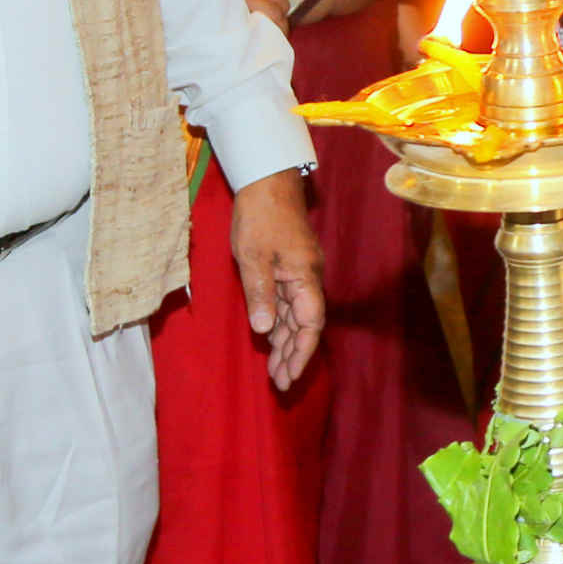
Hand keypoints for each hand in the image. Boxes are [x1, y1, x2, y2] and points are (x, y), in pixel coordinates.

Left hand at [232, 166, 325, 390]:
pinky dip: (280, 323)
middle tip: (280, 383)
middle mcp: (307, 279)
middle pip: (305, 326)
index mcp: (304, 278)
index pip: (309, 326)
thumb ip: (260, 294)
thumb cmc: (260, 216)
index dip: (300, 354)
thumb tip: (263, 331)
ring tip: (275, 369)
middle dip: (293, 356)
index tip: (288, 377)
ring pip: (296, 317)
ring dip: (286, 343)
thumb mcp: (253, 256)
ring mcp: (299, 273)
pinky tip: (270, 336)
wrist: (268, 180)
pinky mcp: (289, 267)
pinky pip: (288, 303)